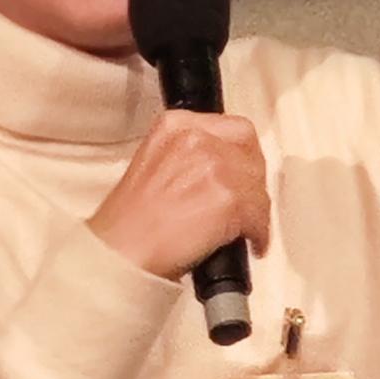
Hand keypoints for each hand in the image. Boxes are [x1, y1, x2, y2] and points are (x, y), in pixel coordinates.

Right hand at [88, 110, 270, 280]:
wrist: (119, 253)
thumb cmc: (128, 224)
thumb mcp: (153, 164)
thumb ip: (188, 157)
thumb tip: (222, 170)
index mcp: (175, 125)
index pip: (234, 127)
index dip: (243, 155)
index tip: (244, 171)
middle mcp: (196, 139)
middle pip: (250, 154)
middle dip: (253, 182)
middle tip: (248, 203)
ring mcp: (214, 167)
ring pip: (258, 187)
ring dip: (256, 211)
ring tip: (246, 229)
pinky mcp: (228, 199)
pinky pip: (260, 217)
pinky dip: (258, 234)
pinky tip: (249, 243)